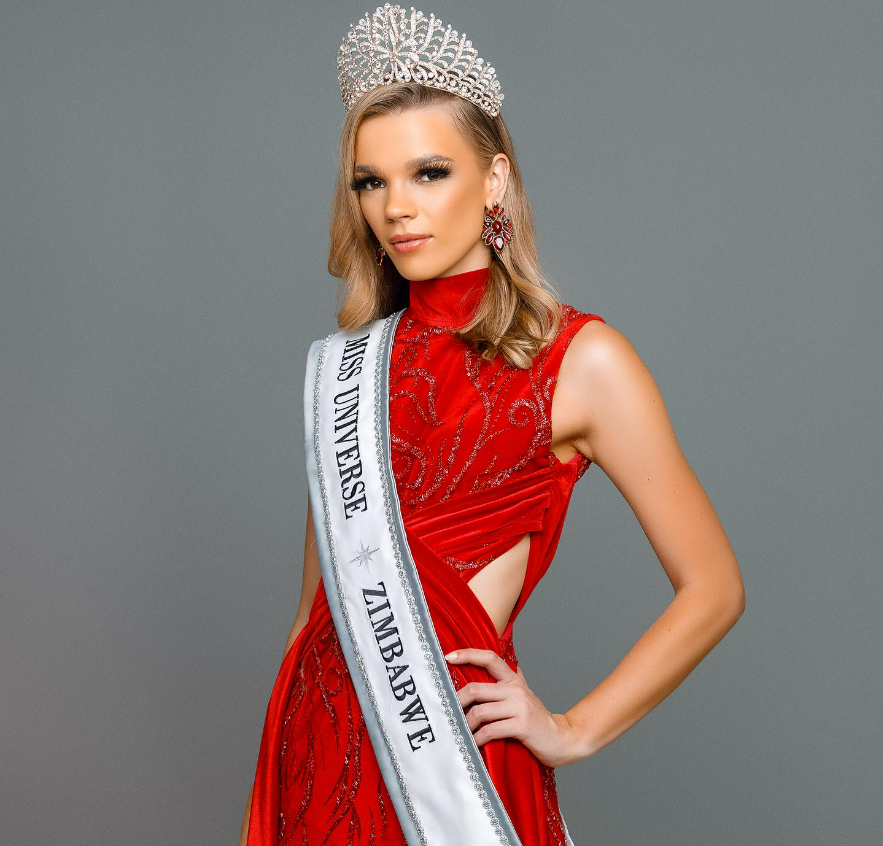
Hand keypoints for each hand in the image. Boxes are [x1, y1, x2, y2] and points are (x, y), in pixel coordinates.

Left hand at [445, 647, 583, 767]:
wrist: (562, 738)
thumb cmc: (536, 719)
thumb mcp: (522, 695)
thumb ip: (506, 682)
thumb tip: (486, 666)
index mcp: (513, 679)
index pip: (489, 658)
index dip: (468, 655)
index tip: (449, 657)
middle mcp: (515, 689)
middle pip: (475, 689)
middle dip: (457, 702)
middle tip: (448, 713)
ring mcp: (519, 707)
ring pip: (479, 712)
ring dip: (465, 725)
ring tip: (460, 732)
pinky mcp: (521, 725)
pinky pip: (490, 730)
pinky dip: (477, 739)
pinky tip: (473, 743)